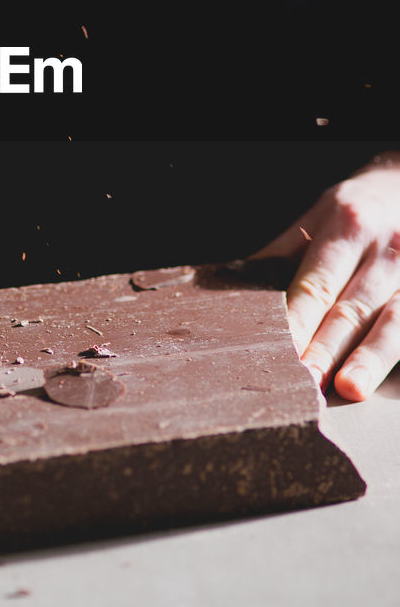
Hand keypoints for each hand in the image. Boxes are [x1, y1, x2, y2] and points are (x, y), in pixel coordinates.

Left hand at [252, 153, 399, 400]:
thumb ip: (280, 255)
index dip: (299, 319)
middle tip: (307, 381)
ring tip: (351, 390)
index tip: (281, 349)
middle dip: (329, 348)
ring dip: (371, 358)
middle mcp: (387, 249)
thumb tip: (225, 284)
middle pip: (354, 308)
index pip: (318, 282)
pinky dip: (399, 359)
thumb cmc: (352, 216)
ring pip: (394, 321)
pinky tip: (386, 383)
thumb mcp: (316, 218)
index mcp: (348, 226)